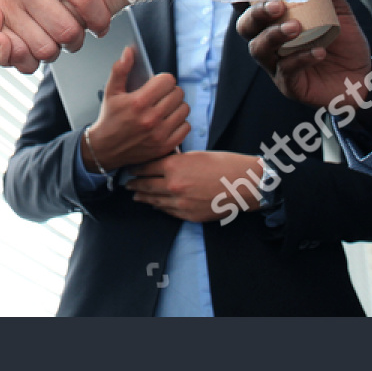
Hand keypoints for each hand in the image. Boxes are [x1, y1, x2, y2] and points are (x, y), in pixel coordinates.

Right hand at [81, 46, 188, 170]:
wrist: (105, 149)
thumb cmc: (109, 119)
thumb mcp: (111, 91)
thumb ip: (120, 69)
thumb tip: (129, 52)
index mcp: (138, 102)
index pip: (167, 81)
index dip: (163, 79)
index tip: (158, 83)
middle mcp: (151, 119)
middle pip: (178, 94)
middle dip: (171, 91)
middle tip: (162, 95)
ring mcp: (159, 134)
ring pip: (184, 109)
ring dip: (176, 106)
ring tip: (165, 108)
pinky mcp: (165, 146)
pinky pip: (185, 127)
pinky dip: (180, 123)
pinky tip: (169, 121)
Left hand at [128, 151, 266, 222]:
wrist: (244, 184)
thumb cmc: (223, 164)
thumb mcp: (195, 155)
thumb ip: (175, 161)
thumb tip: (161, 163)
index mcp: (173, 167)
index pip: (145, 168)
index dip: (135, 168)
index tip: (130, 167)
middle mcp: (172, 186)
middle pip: (145, 186)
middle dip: (134, 184)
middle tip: (127, 183)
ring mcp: (180, 203)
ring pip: (154, 201)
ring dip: (143, 198)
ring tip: (135, 196)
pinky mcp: (189, 215)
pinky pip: (168, 211)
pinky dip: (159, 207)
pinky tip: (155, 205)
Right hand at [239, 0, 371, 110]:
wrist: (361, 76)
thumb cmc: (344, 43)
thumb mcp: (340, 12)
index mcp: (274, 23)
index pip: (249, 8)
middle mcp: (268, 43)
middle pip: (245, 28)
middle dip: (257, 15)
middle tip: (277, 6)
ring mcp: (275, 66)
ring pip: (259, 49)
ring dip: (274, 36)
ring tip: (296, 27)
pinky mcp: (288, 85)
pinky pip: (287, 71)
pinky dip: (301, 59)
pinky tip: (318, 52)